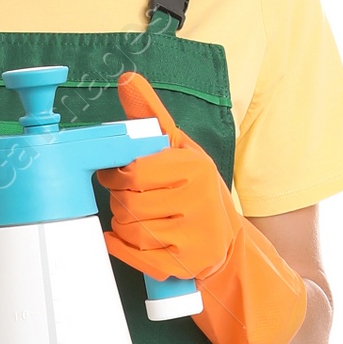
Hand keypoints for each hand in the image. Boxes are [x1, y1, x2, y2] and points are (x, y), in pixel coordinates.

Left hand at [96, 72, 242, 284]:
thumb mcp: (180, 148)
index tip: (117, 175)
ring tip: (138, 217)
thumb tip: (127, 80)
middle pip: (128, 203)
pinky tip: (126, 239)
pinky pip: (136, 256)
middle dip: (121, 201)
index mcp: (194, 168)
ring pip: (130, 230)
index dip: (116, 175)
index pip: (134, 173)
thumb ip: (151, 116)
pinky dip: (122, 248)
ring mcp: (193, 236)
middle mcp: (198, 201)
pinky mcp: (185, 263)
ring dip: (124, 224)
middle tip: (131, 199)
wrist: (226, 240)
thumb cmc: (195, 189)